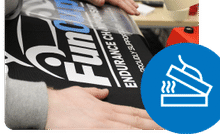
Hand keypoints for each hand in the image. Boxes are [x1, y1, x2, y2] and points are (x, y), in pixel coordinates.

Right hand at [46, 86, 162, 129]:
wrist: (47, 108)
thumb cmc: (62, 102)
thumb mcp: (81, 92)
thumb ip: (94, 92)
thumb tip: (103, 92)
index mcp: (106, 108)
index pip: (133, 112)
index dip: (149, 115)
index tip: (161, 117)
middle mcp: (107, 117)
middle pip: (136, 122)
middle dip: (155, 124)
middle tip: (170, 126)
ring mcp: (102, 127)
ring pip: (130, 129)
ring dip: (146, 130)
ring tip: (162, 130)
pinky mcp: (94, 133)